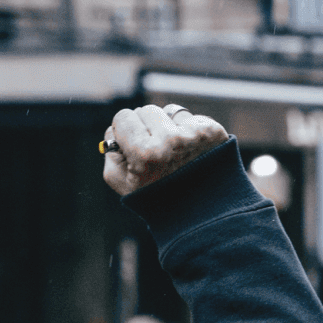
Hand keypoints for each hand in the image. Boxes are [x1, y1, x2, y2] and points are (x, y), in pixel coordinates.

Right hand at [101, 105, 229, 195]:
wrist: (201, 212)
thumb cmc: (156, 196)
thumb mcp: (122, 182)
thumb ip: (111, 151)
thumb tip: (115, 128)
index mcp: (145, 153)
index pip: (124, 117)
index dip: (124, 131)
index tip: (131, 144)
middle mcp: (170, 140)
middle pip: (146, 111)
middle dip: (146, 127)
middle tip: (155, 152)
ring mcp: (194, 135)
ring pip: (169, 112)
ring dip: (168, 126)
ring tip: (173, 153)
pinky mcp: (212, 132)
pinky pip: (190, 118)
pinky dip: (187, 131)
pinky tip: (191, 151)